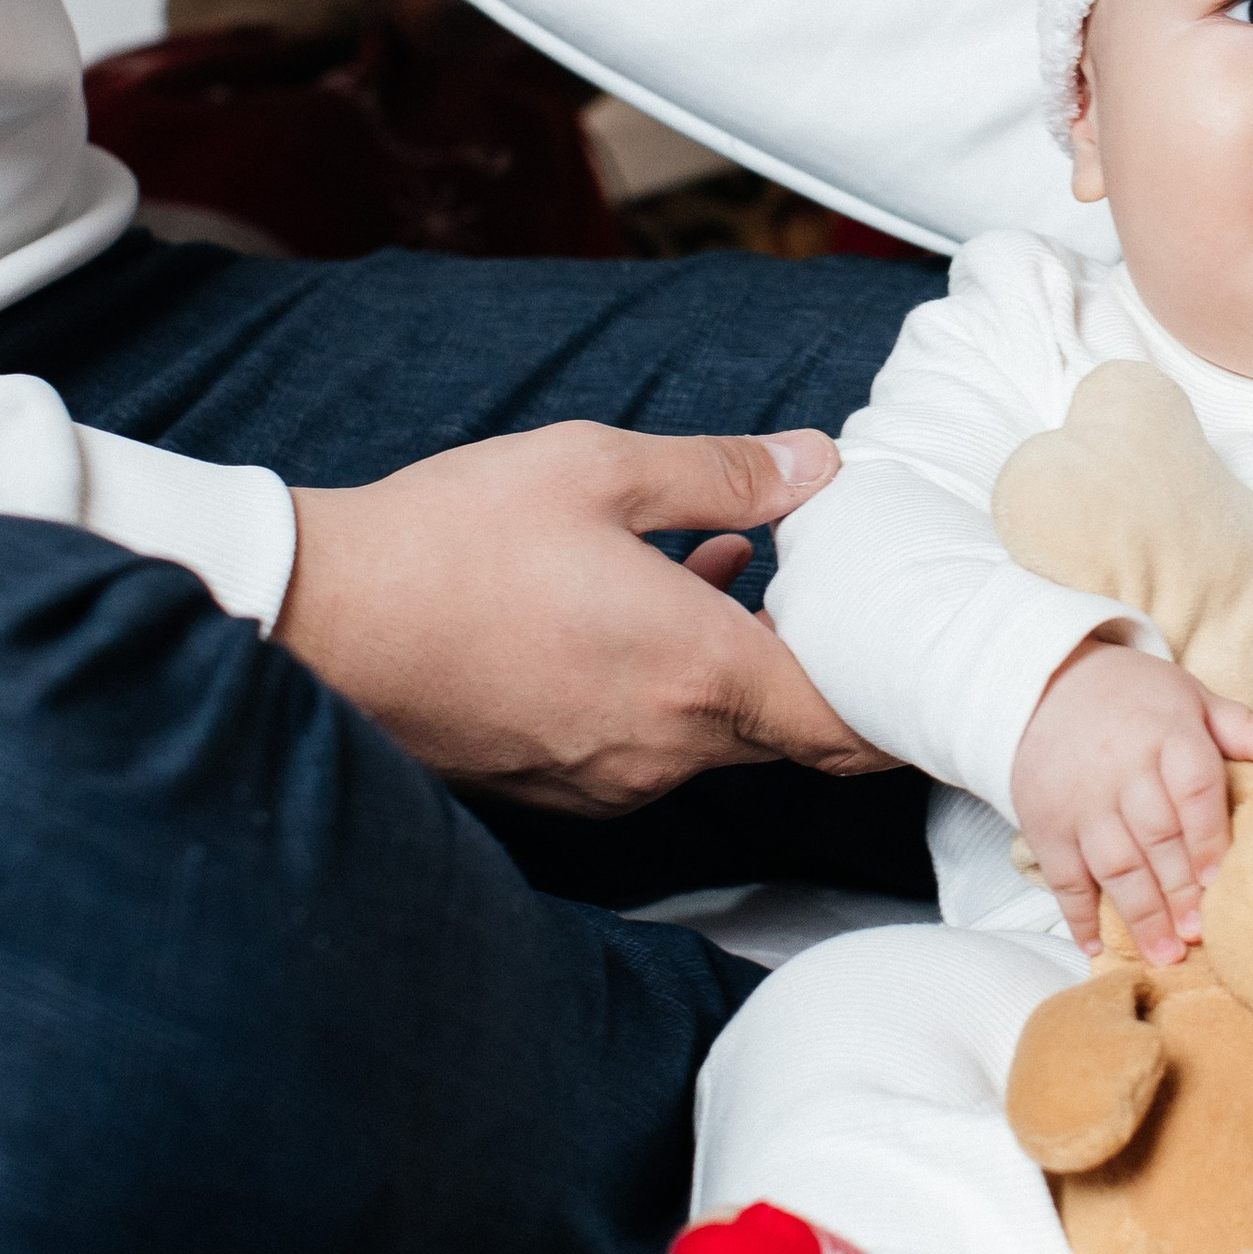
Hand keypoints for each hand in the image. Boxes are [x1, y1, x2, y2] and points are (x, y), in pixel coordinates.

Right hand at [278, 422, 881, 810]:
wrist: (318, 621)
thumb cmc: (454, 538)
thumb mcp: (600, 467)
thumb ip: (726, 473)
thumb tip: (819, 467)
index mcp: (699, 675)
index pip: (848, 724)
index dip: (902, 698)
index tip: (934, 661)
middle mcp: (666, 749)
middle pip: (793, 734)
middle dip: (828, 670)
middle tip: (850, 597)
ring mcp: (609, 779)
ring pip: (720, 735)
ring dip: (746, 668)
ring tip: (736, 570)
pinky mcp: (556, 786)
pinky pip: (655, 744)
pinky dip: (680, 686)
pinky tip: (656, 603)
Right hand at [1012, 639, 1252, 962]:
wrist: (1050, 682)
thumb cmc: (1138, 698)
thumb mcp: (1194, 700)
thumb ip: (1248, 731)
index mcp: (1168, 736)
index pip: (1193, 789)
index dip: (1208, 838)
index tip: (1222, 882)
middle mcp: (1122, 769)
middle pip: (1155, 835)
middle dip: (1179, 889)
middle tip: (1200, 934)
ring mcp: (1080, 800)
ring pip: (1113, 862)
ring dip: (1139, 912)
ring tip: (1164, 954)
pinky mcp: (1045, 823)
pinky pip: (1062, 874)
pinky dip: (1078, 914)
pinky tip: (1097, 945)